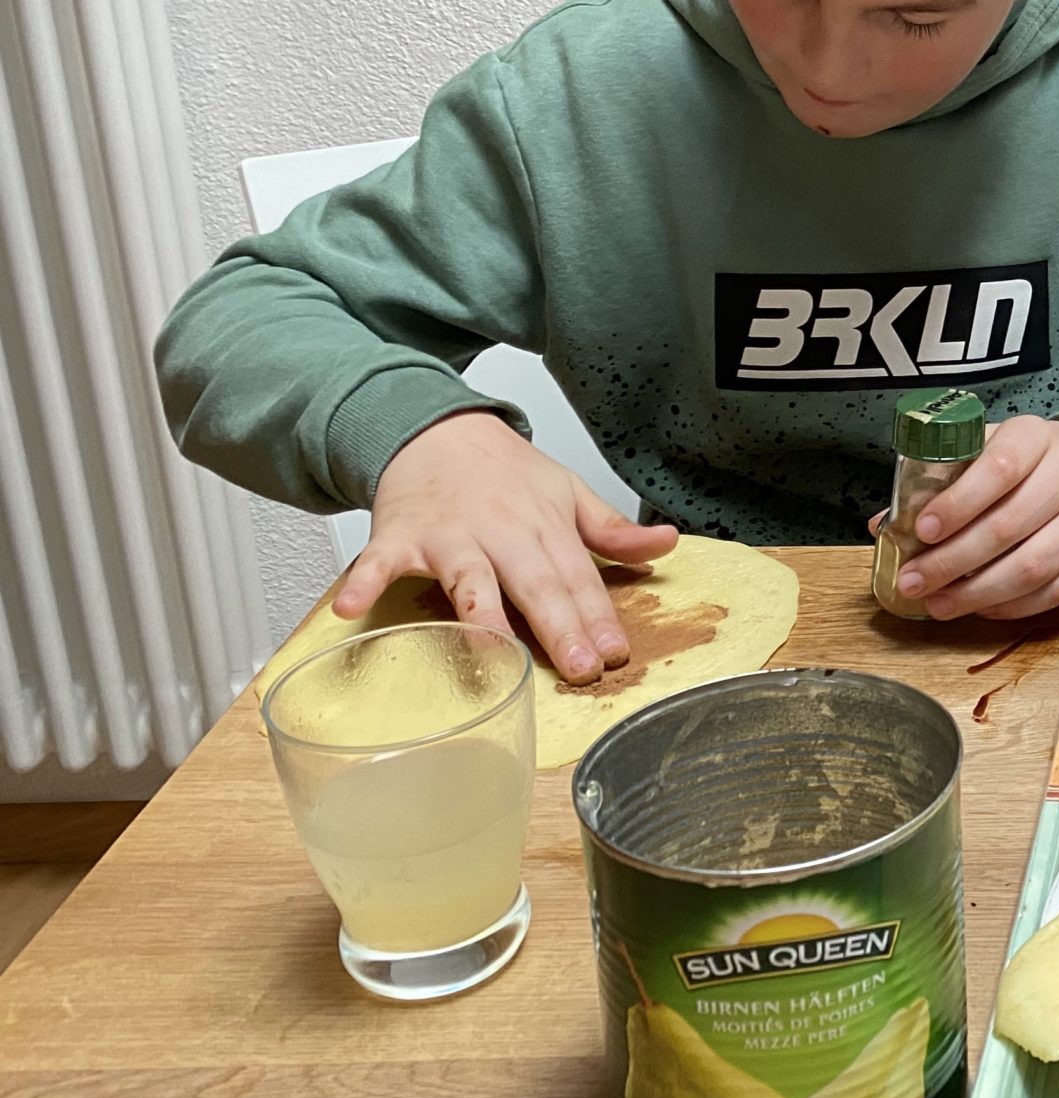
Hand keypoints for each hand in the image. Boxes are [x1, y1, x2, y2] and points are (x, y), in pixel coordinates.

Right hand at [334, 410, 676, 679]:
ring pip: (468, 578)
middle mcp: (502, 533)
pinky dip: (364, 581)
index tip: (618, 654)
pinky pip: (378, 562)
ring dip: (481, 613)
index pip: (580, 579)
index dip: (600, 617)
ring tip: (494, 649)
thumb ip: (611, 530)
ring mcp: (449, 536)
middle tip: (582, 669)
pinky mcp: (399, 537)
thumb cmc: (504, 473)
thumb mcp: (568, 493)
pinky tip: (352, 608)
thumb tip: (666, 545)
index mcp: (545, 528)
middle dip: (560, 627)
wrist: (437, 428)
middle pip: (536, 584)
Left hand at [887, 416, 1058, 620]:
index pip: (998, 470)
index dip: (957, 504)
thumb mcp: (987, 450)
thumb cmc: (1029, 462)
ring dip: (978, 593)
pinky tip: (979, 607)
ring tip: (938, 603)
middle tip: (914, 581)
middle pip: (1009, 526)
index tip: (922, 531)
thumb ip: (940, 480)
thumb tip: (884, 525)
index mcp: (1036, 438)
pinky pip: (1053, 592)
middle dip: (953, 561)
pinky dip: (1010, 607)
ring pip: (1032, 567)